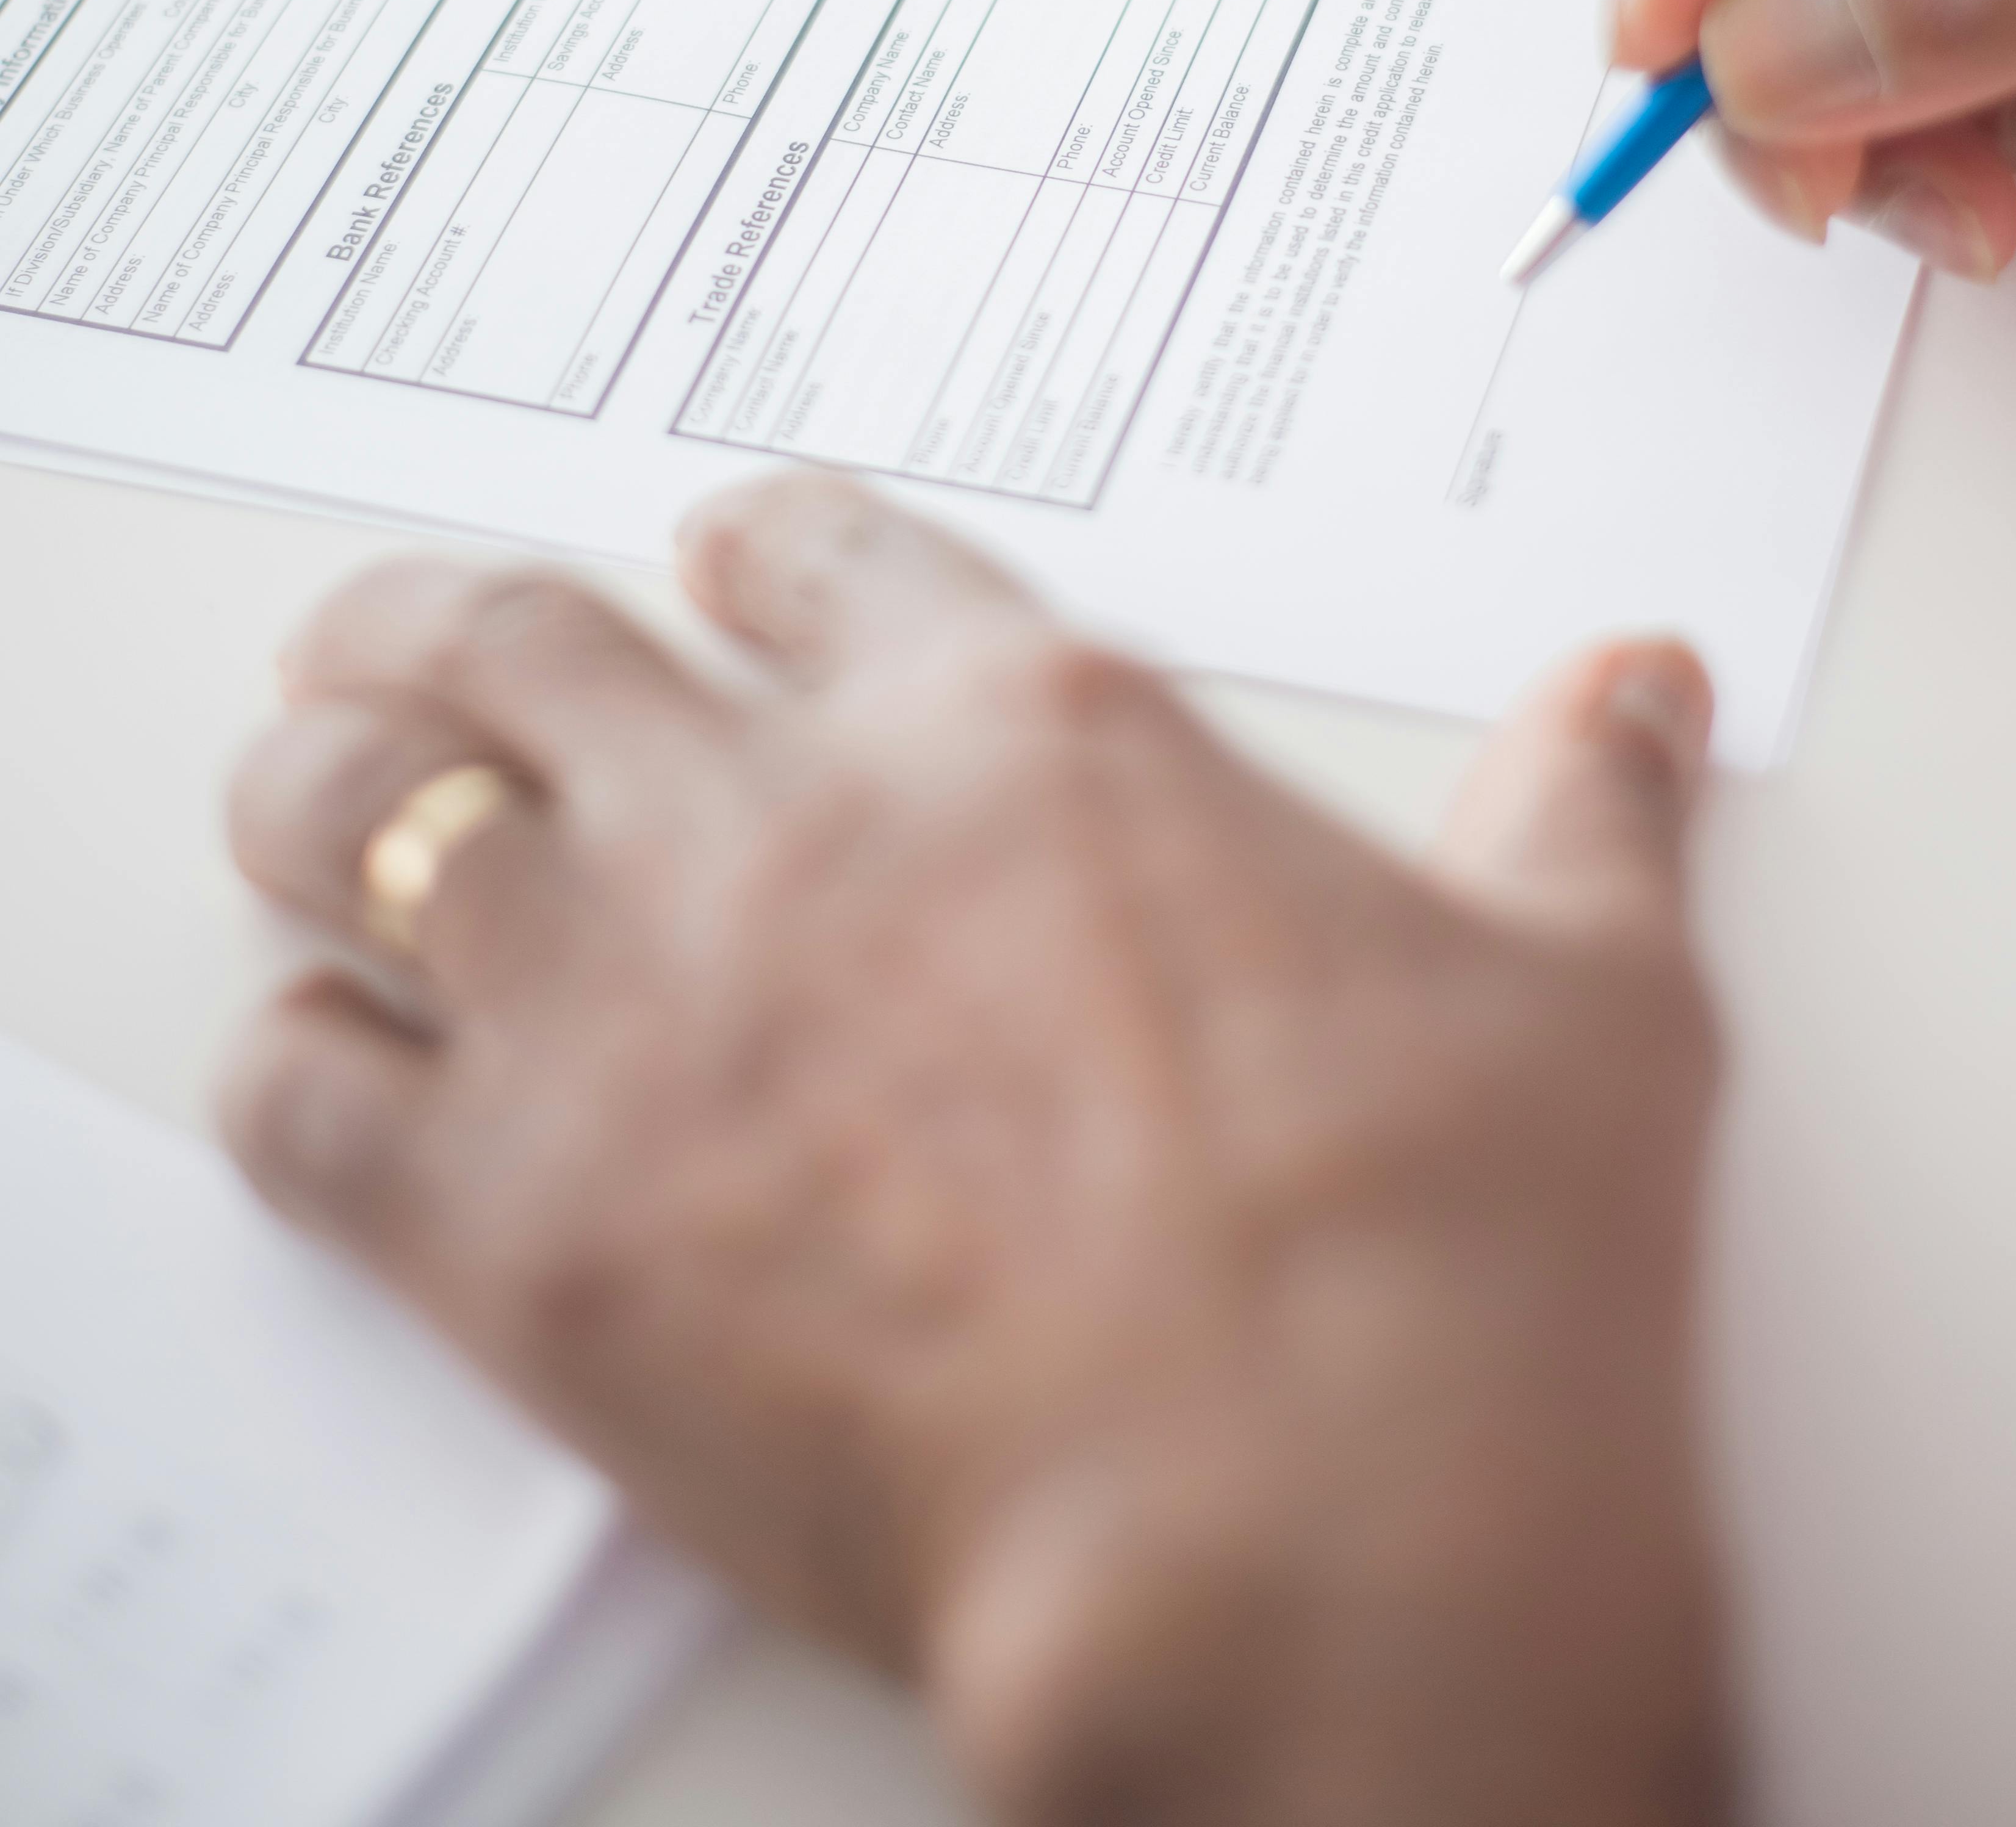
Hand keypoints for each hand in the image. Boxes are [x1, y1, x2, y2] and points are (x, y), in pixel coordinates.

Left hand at [222, 474, 1731, 1826]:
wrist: (1322, 1552)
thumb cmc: (1461, 1270)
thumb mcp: (1586, 988)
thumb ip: (1581, 807)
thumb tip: (1637, 688)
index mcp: (1029, 729)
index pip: (804, 547)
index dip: (746, 553)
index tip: (713, 583)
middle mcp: (799, 821)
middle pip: (516, 633)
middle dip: (441, 623)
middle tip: (404, 644)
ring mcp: (640, 1012)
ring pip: (362, 809)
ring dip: (322, 787)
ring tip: (304, 793)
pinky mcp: (529, 1236)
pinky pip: (309, 1095)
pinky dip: (293, 1064)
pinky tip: (318, 1066)